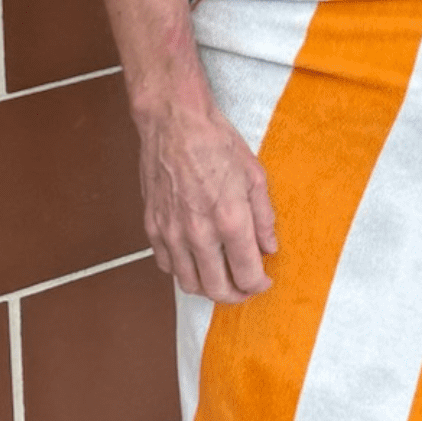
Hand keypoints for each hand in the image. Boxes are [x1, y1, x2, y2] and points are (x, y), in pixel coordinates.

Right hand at [137, 102, 277, 301]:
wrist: (174, 124)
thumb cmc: (216, 143)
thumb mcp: (255, 176)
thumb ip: (264, 217)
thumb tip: (269, 246)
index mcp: (230, 220)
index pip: (246, 273)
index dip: (258, 284)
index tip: (264, 281)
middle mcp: (198, 233)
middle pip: (216, 288)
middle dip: (235, 295)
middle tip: (245, 289)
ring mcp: (171, 232)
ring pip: (188, 283)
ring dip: (208, 288)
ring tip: (222, 280)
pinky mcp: (152, 227)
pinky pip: (167, 265)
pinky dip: (183, 271)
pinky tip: (196, 262)